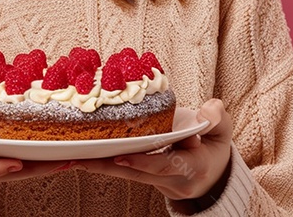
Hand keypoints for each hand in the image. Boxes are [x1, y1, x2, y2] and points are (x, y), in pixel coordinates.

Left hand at [69, 99, 233, 206]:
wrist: (212, 175)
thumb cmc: (214, 147)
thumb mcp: (222, 132)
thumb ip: (217, 120)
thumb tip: (209, 110)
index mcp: (192, 168)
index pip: (165, 166)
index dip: (143, 162)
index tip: (121, 156)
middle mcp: (172, 180)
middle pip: (136, 173)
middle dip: (108, 165)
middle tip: (82, 156)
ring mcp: (157, 183)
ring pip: (124, 175)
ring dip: (98, 166)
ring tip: (70, 157)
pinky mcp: (145, 178)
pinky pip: (121, 172)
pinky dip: (101, 164)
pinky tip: (78, 157)